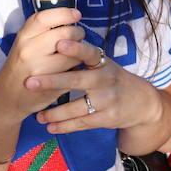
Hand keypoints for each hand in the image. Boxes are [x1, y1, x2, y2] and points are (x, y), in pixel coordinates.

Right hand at [0, 8, 84, 120]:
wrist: (6, 98)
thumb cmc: (19, 67)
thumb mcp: (23, 45)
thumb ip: (41, 32)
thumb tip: (70, 17)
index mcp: (23, 37)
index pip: (44, 18)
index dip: (64, 13)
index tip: (76, 15)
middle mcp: (29, 51)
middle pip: (65, 34)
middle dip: (78, 33)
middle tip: (79, 36)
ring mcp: (40, 69)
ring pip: (73, 54)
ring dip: (81, 52)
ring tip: (77, 52)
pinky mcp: (50, 85)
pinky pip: (73, 72)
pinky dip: (78, 68)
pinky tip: (75, 67)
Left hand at [32, 40, 155, 135]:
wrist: (141, 103)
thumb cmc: (113, 79)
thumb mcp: (104, 65)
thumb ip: (83, 58)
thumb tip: (54, 43)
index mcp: (102, 63)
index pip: (88, 53)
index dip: (75, 48)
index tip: (59, 43)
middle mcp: (105, 79)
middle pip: (76, 80)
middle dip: (52, 81)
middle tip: (29, 82)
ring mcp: (107, 100)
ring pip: (76, 107)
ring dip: (54, 113)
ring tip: (38, 116)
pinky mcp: (107, 118)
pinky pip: (82, 123)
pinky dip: (64, 126)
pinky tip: (50, 127)